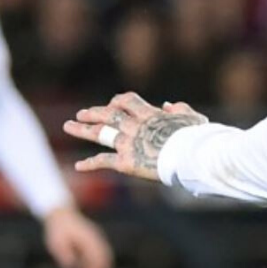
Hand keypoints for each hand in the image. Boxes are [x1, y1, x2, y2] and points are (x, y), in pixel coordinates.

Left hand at [42, 206, 112, 267]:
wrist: (61, 214)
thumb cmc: (58, 230)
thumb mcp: (56, 242)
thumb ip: (63, 254)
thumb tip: (71, 267)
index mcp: (88, 239)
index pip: (96, 258)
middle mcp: (96, 238)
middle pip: (104, 260)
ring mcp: (98, 239)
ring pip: (105, 258)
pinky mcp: (96, 241)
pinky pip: (101, 256)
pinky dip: (99, 267)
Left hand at [63, 93, 210, 181]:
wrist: (192, 156)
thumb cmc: (197, 139)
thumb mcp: (192, 119)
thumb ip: (179, 110)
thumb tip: (168, 105)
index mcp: (150, 115)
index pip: (128, 101)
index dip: (118, 101)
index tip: (113, 103)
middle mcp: (135, 126)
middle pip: (107, 114)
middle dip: (93, 113)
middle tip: (80, 114)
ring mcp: (128, 143)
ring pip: (100, 133)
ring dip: (83, 129)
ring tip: (68, 126)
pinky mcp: (126, 162)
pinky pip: (104, 161)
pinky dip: (90, 163)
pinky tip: (78, 166)